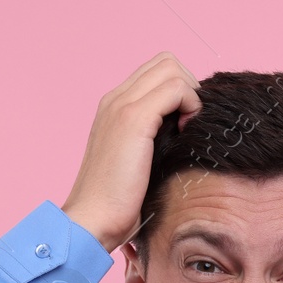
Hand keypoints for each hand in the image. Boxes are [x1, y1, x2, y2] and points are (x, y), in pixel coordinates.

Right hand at [61, 52, 201, 254]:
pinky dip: (190, 105)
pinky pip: (175, 88)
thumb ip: (153, 139)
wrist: (92, 220)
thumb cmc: (117, 203)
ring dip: (190, 96)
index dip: (179, 91)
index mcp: (114, 107)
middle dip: (188, 88)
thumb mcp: (137, 163)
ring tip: (187, 129)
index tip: (184, 124)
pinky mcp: (133, 119)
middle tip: (190, 123)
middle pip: (166, 62)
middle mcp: (115, 99)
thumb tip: (185, 132)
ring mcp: (122, 105)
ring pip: (172, 68)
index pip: (156, 73)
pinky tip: (186, 132)